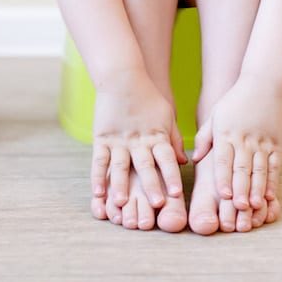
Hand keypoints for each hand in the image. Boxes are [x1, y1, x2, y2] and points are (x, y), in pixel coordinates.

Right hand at [91, 69, 187, 208]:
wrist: (122, 77)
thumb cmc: (148, 96)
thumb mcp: (167, 116)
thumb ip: (174, 140)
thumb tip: (183, 162)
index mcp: (156, 136)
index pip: (166, 159)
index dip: (171, 176)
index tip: (175, 194)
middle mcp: (138, 141)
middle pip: (145, 166)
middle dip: (151, 186)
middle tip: (155, 204)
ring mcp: (118, 140)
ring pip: (120, 166)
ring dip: (121, 185)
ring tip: (121, 203)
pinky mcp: (101, 138)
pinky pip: (99, 160)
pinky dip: (98, 177)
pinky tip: (97, 193)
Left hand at [192, 76, 281, 211]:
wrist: (265, 84)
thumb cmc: (235, 101)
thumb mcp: (215, 115)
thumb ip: (204, 138)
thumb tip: (195, 160)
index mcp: (226, 133)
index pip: (224, 159)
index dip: (224, 178)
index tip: (223, 195)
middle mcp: (245, 139)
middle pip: (242, 168)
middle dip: (240, 189)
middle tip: (238, 208)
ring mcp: (263, 142)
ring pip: (259, 170)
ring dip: (256, 189)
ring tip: (253, 206)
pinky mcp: (277, 144)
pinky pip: (274, 166)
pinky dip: (272, 182)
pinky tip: (269, 196)